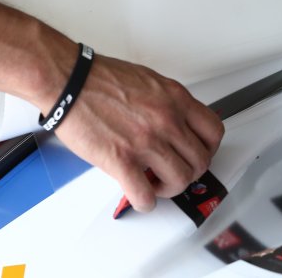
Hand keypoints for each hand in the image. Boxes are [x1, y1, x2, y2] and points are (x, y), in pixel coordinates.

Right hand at [53, 54, 223, 211]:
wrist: (68, 81)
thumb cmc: (99, 78)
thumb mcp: (149, 81)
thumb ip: (168, 103)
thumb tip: (177, 123)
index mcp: (175, 99)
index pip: (213, 131)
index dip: (208, 149)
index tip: (197, 154)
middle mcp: (166, 120)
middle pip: (200, 161)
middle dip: (190, 172)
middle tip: (174, 172)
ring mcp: (146, 141)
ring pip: (180, 180)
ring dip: (169, 188)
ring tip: (155, 183)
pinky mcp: (121, 160)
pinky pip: (146, 195)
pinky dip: (146, 202)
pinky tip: (139, 195)